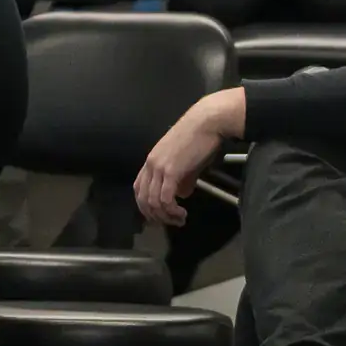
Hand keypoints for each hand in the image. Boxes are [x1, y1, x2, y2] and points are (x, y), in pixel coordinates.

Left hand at [135, 91, 239, 228]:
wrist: (206, 123)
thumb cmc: (199, 140)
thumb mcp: (187, 163)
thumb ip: (182, 179)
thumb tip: (182, 195)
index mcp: (151, 161)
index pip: (139, 188)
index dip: (146, 206)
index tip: (160, 215)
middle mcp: (150, 165)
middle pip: (142, 199)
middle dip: (155, 216)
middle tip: (171, 222)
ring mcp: (158, 167)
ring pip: (153, 202)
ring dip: (166, 216)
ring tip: (180, 219)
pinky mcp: (171, 171)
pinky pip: (165, 198)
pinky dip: (172, 210)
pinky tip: (182, 213)